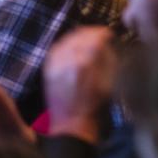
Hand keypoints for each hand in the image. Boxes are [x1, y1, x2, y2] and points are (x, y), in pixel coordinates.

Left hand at [44, 27, 118, 144]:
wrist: (72, 124)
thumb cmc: (96, 106)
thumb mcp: (109, 83)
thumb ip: (108, 60)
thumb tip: (108, 43)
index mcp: (86, 64)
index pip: (94, 38)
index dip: (103, 33)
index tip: (109, 34)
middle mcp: (68, 61)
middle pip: (79, 36)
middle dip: (91, 33)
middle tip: (100, 34)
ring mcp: (56, 65)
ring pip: (66, 40)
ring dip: (78, 36)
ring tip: (87, 38)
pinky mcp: (48, 70)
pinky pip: (55, 49)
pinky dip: (64, 44)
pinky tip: (71, 46)